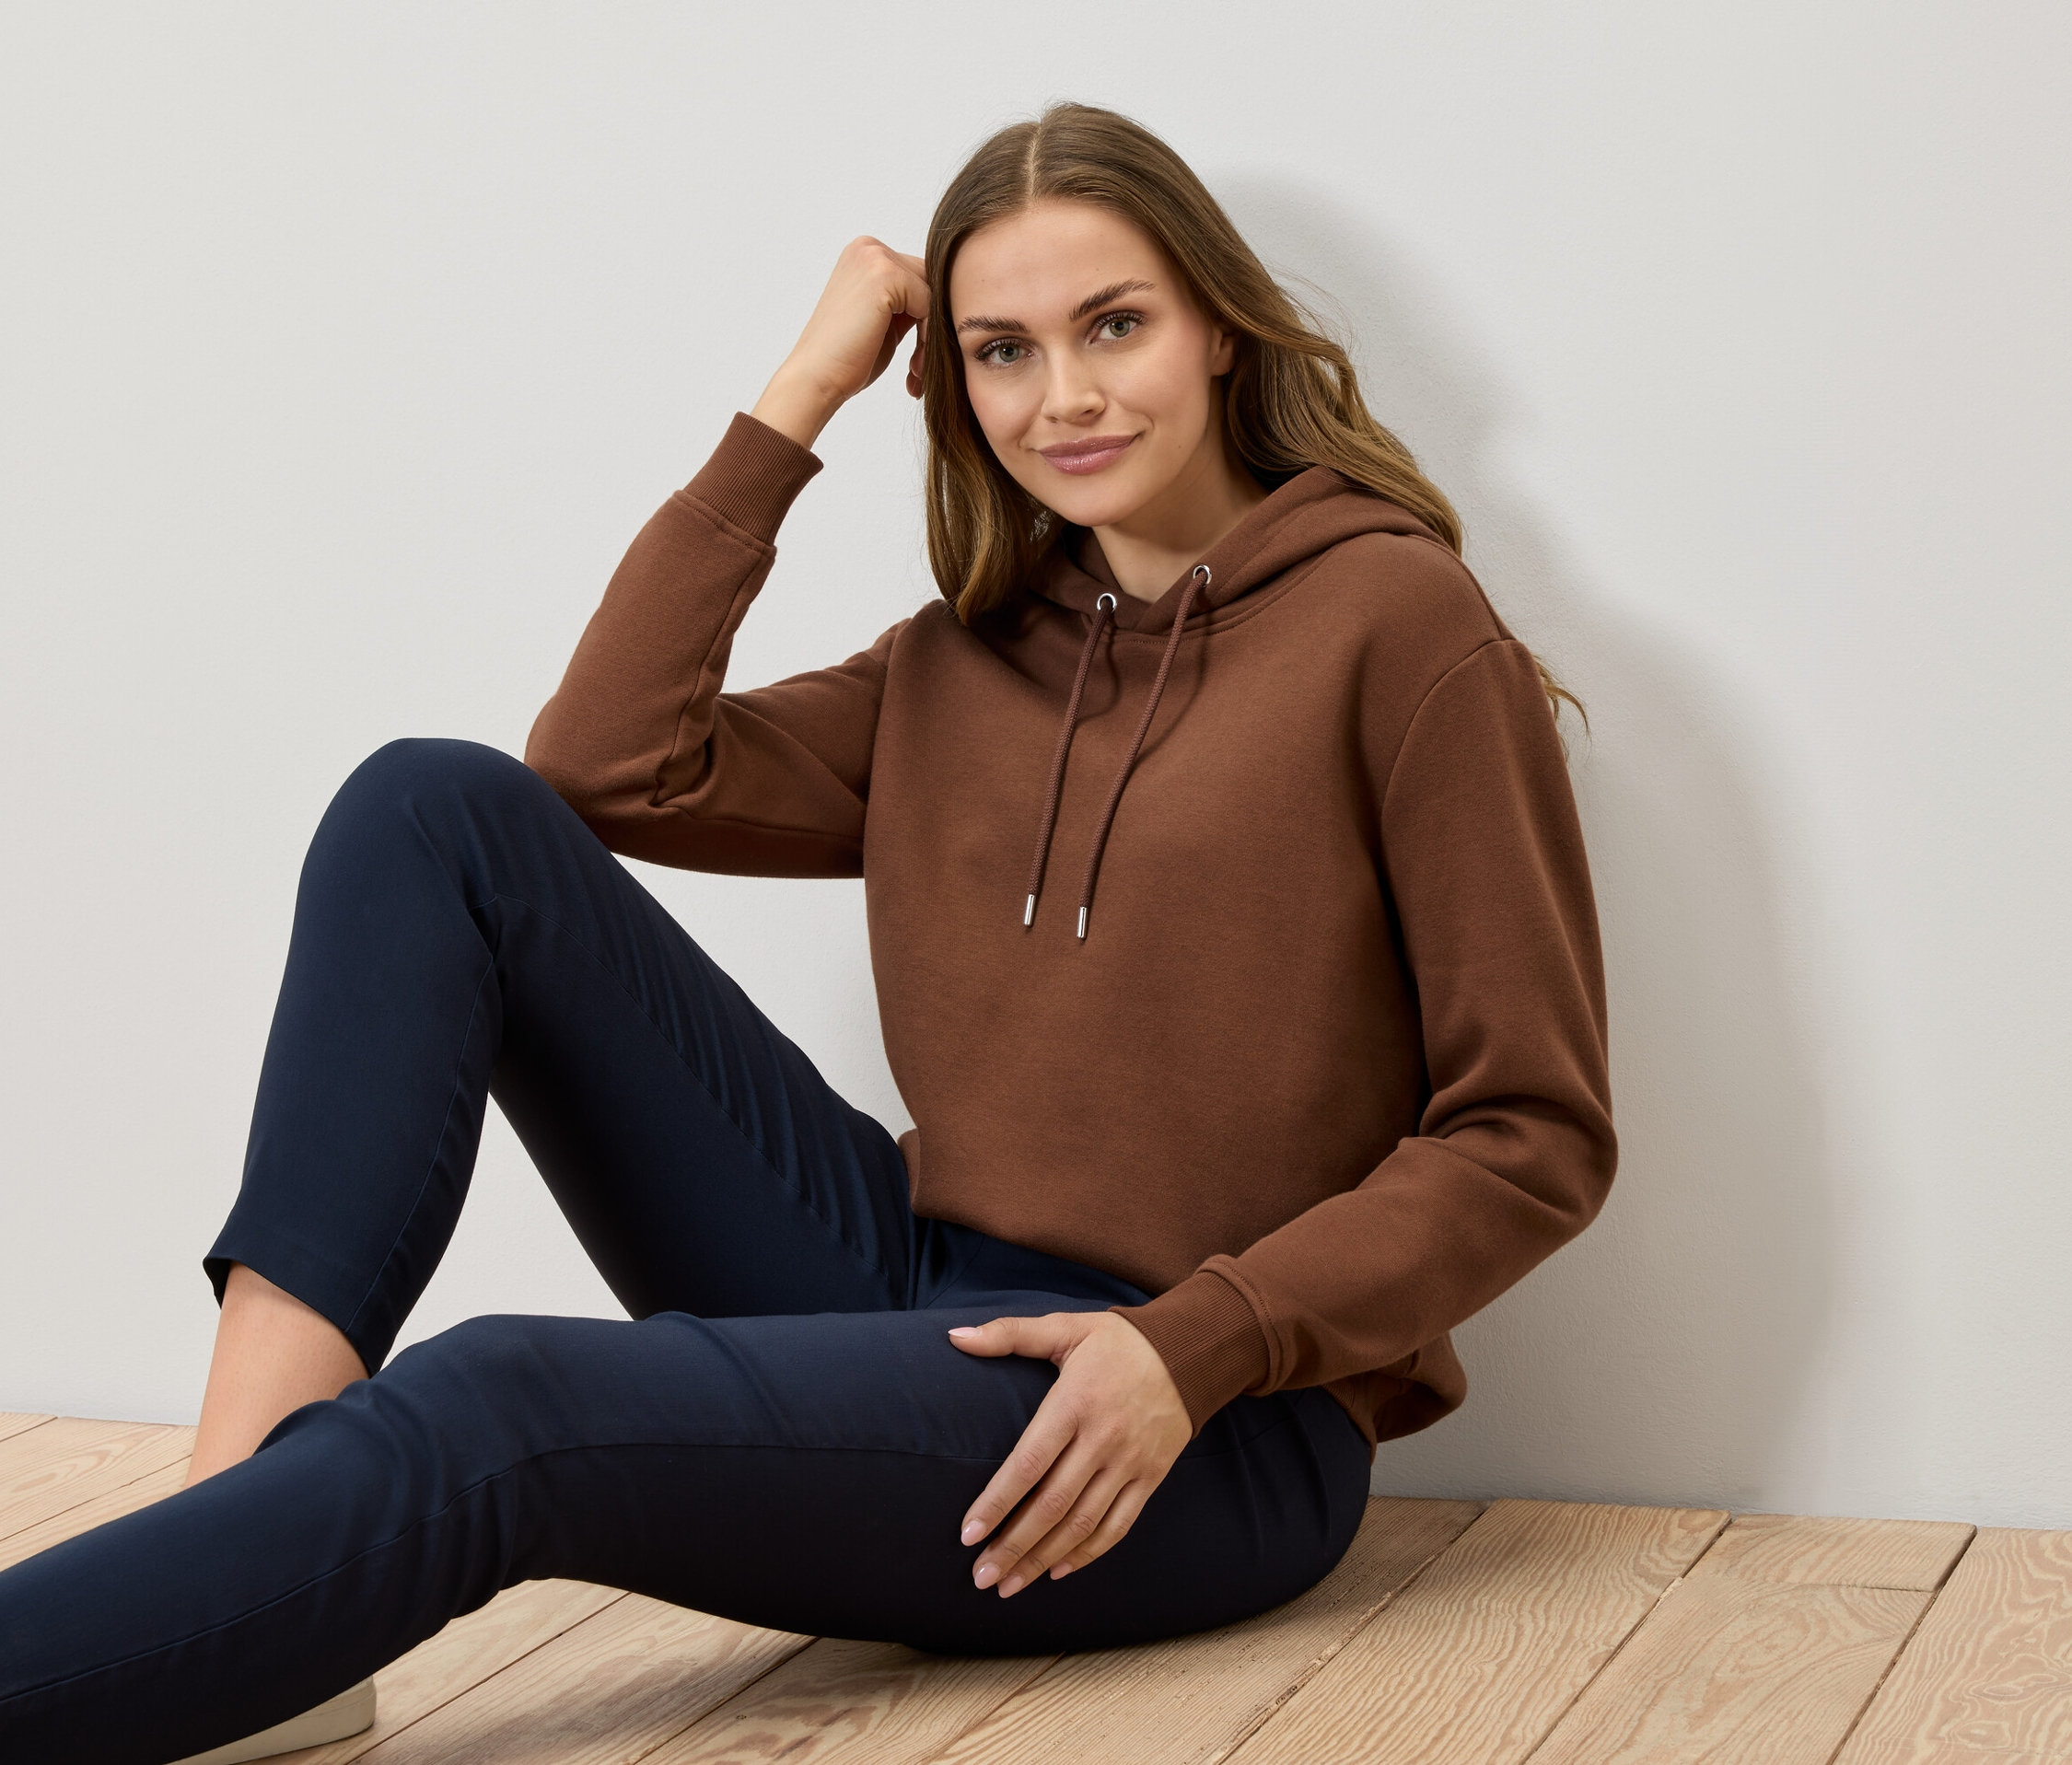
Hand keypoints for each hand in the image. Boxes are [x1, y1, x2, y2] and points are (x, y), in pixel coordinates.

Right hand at [751, 236, 929, 448]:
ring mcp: (875, 258)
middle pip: (931, 281)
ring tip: (916, 371)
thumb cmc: (846, 358)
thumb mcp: (882, 320)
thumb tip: (944, 296)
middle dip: (931, 326)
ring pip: (933, 293)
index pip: (920, 276)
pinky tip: (912, 366)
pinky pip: (930, 304)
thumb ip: (907, 301)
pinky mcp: (885, 275)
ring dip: (932, 336)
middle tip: (918, 368)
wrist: (816, 378)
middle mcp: (869, 247)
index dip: (926, 317)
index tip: (919, 358)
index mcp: (864, 253)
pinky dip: (928, 339)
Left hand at [949, 1311, 1192, 1596]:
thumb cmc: (1118, 1340)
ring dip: (1043, 1558)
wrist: (1191, 1351)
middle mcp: (1103, 1439)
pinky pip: (1119, 1525)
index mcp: (1075, 1403)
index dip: (997, 1502)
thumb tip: (955, 1336)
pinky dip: (1089, 1553)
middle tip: (981, 1577)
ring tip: (1009, 1586)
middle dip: (1013, 1545)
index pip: (1029, 1463)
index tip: (968, 1535)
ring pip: (1083, 1523)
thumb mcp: (1065, 1327)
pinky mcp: (1151, 1477)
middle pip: (1052, 1505)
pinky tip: (1058, 1570)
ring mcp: (1130, 1462)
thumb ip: (1009, 1334)